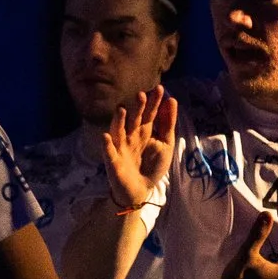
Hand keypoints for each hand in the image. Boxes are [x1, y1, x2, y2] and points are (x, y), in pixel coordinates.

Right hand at [101, 87, 177, 211]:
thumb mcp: (166, 144)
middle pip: (135, 119)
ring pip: (118, 131)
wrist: (141, 190)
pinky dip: (106, 145)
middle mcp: (131, 136)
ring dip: (119, 121)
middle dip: (138, 108)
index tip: (160, 88)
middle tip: (142, 94)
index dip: (154, 102)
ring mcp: (120, 147)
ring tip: (122, 109)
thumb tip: (172, 100)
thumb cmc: (152, 165)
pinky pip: (109, 152)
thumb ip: (168, 124)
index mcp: (144, 131)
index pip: (150, 114)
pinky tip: (106, 136)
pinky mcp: (113, 162)